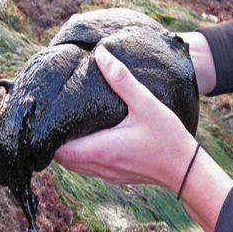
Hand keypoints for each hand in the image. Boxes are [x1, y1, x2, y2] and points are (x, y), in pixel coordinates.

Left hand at [54, 46, 198, 190]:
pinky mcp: (114, 177)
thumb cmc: (168, 138)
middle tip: (53, 116)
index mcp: (100, 150)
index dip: (47, 135)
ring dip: (67, 148)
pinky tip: (87, 136)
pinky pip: (87, 167)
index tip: (45, 117)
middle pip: (60, 158)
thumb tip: (100, 55)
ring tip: (66, 124)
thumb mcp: (146, 104)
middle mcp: (98, 166)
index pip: (57, 150)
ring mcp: (105, 174)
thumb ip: (121, 80)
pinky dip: (80, 154)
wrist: (187, 170)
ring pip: (73, 164)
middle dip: (53, 140)